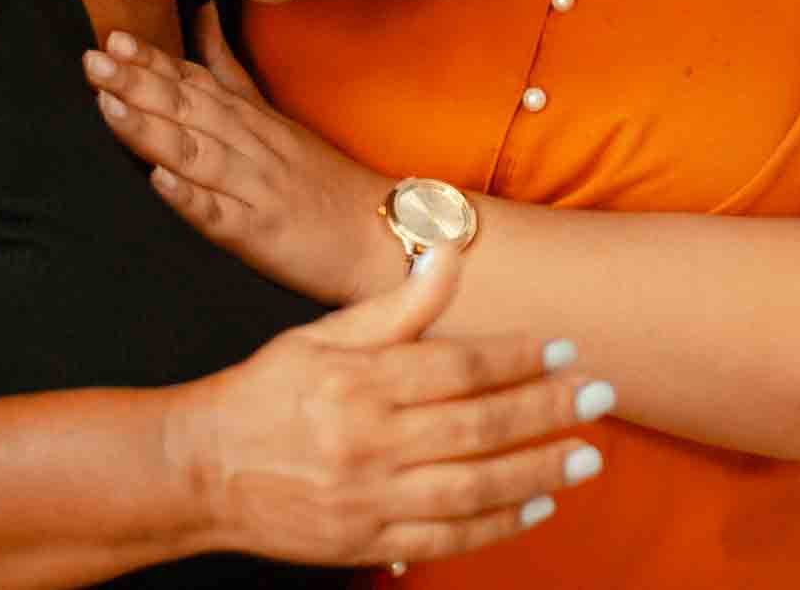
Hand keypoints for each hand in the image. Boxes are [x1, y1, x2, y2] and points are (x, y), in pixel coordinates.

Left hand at [84, 1, 399, 304]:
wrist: (382, 236)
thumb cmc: (323, 181)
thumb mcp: (275, 116)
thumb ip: (230, 70)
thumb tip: (200, 11)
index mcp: (253, 122)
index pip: (198, 83)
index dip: (153, 62)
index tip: (113, 38)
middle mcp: (252, 147)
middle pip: (191, 110)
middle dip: (139, 84)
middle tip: (94, 59)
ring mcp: (256, 189)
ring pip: (198, 154)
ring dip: (154, 129)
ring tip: (110, 107)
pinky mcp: (262, 233)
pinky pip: (222, 216)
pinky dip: (192, 198)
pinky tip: (161, 183)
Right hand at [180, 247, 611, 568]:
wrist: (199, 471)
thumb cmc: (267, 393)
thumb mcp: (324, 334)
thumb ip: (396, 306)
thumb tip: (448, 256)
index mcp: (360, 381)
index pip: (458, 366)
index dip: (519, 356)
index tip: (565, 347)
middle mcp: (368, 440)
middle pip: (477, 425)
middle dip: (547, 410)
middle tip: (599, 396)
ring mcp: (368, 498)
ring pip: (471, 487)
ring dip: (537, 471)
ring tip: (585, 457)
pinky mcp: (365, 542)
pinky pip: (445, 538)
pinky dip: (496, 525)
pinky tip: (537, 506)